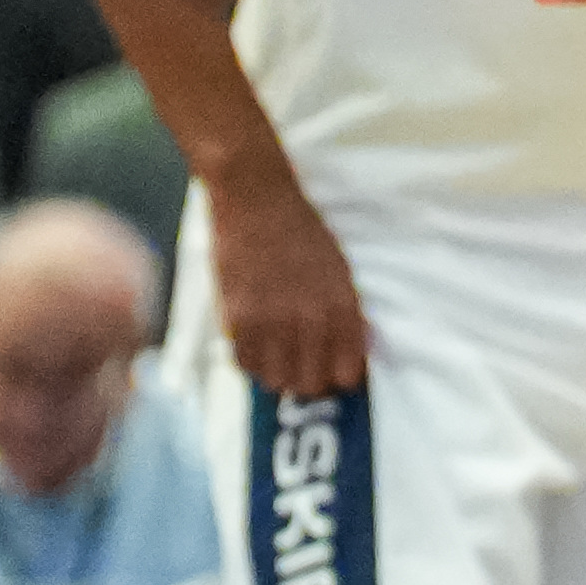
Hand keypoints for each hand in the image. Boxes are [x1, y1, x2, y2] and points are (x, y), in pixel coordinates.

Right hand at [206, 162, 369, 397]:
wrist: (257, 199)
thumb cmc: (302, 232)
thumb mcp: (339, 271)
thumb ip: (343, 314)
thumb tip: (348, 355)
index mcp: (342, 307)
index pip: (347, 373)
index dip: (339, 378)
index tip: (331, 372)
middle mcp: (310, 319)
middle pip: (311, 385)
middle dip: (308, 383)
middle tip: (301, 369)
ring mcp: (272, 320)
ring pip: (276, 381)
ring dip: (277, 375)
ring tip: (275, 358)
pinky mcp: (237, 316)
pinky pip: (243, 363)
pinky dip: (249, 362)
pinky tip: (254, 345)